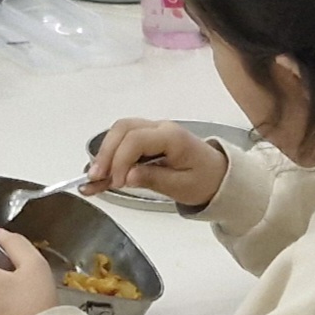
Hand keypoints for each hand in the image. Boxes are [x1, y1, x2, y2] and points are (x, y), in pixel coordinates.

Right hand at [87, 118, 227, 208]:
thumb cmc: (205, 180)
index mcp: (172, 137)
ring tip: (94, 179)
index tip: (116, 183)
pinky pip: (123, 143)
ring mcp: (152, 132)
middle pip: (123, 129)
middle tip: (95, 178)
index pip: (136, 140)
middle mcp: (160, 128)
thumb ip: (154, 179)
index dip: (121, 160)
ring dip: (104, 153)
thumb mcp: (182, 186)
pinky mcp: (147, 140)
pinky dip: (109, 158)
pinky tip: (98, 177)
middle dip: (106, 153)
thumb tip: (126, 176)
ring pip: (119, 132)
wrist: (220, 176)